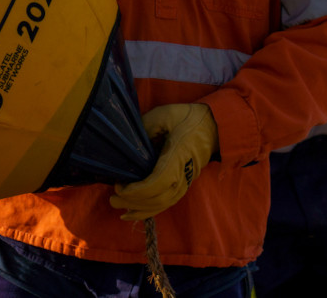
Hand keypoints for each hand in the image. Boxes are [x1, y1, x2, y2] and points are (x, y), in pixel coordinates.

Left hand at [109, 103, 217, 220]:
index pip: (159, 181)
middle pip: (159, 198)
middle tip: (112, 197)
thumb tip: (127, 143)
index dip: (138, 190)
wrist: (214, 126)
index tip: (120, 186)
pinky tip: (134, 212)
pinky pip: (167, 203)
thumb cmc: (188, 118)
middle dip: (134, 202)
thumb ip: (146, 128)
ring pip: (163, 204)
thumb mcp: (164, 115)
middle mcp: (184, 173)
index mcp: (178, 154)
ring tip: (119, 206)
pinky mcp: (184, 185)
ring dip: (140, 209)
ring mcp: (186, 181)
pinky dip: (150, 211)